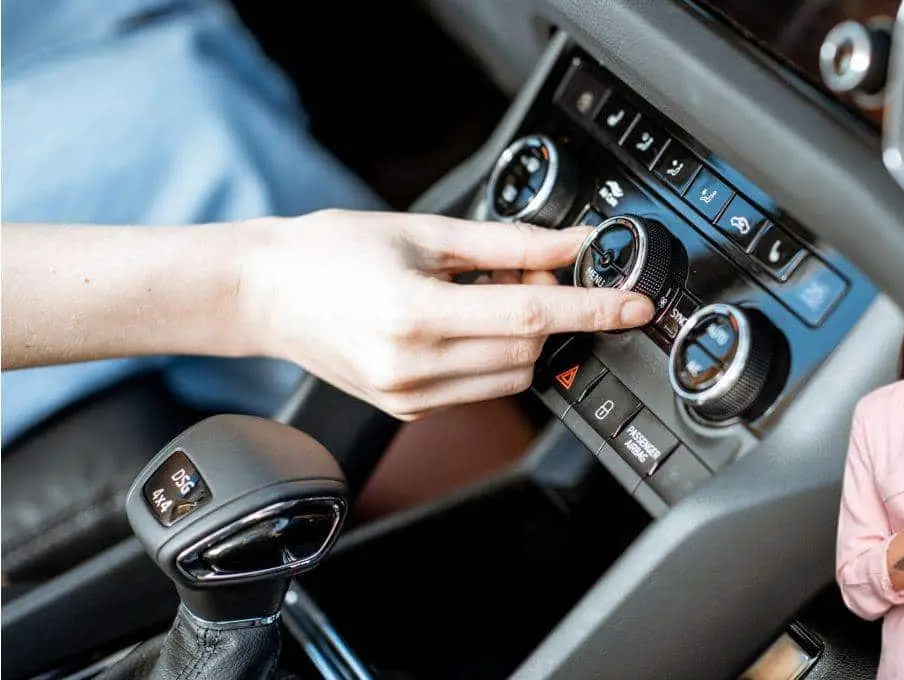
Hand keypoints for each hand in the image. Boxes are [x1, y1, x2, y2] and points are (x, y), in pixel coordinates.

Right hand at [241, 210, 655, 418]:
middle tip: (531, 266)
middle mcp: (413, 366)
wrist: (263, 293)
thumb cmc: (329, 253)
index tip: (635, 306)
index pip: (532, 314)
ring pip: (514, 374)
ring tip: (487, 293)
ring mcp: (409, 396)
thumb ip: (507, 243)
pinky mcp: (408, 410)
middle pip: (530, 346)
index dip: (594, 309)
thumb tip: (572, 244)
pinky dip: (495, 354)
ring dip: (526, 334)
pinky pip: (482, 388)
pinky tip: (466, 321)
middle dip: (552, 308)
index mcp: (415, 314)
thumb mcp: (423, 232)